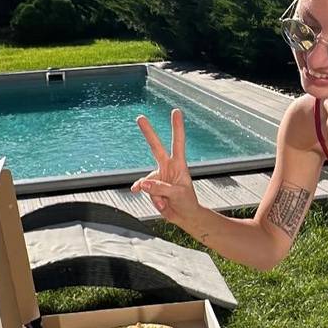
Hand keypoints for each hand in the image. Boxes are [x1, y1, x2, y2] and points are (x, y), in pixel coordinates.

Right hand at [130, 108, 199, 226]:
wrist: (185, 216)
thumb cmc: (187, 202)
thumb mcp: (178, 194)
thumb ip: (160, 188)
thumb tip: (143, 183)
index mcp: (178, 165)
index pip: (178, 142)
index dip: (177, 127)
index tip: (176, 111)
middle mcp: (167, 167)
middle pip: (155, 147)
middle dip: (148, 132)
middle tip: (140, 117)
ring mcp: (158, 176)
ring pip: (148, 181)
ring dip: (155, 194)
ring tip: (166, 202)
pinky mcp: (151, 187)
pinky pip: (144, 189)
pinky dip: (149, 197)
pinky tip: (155, 201)